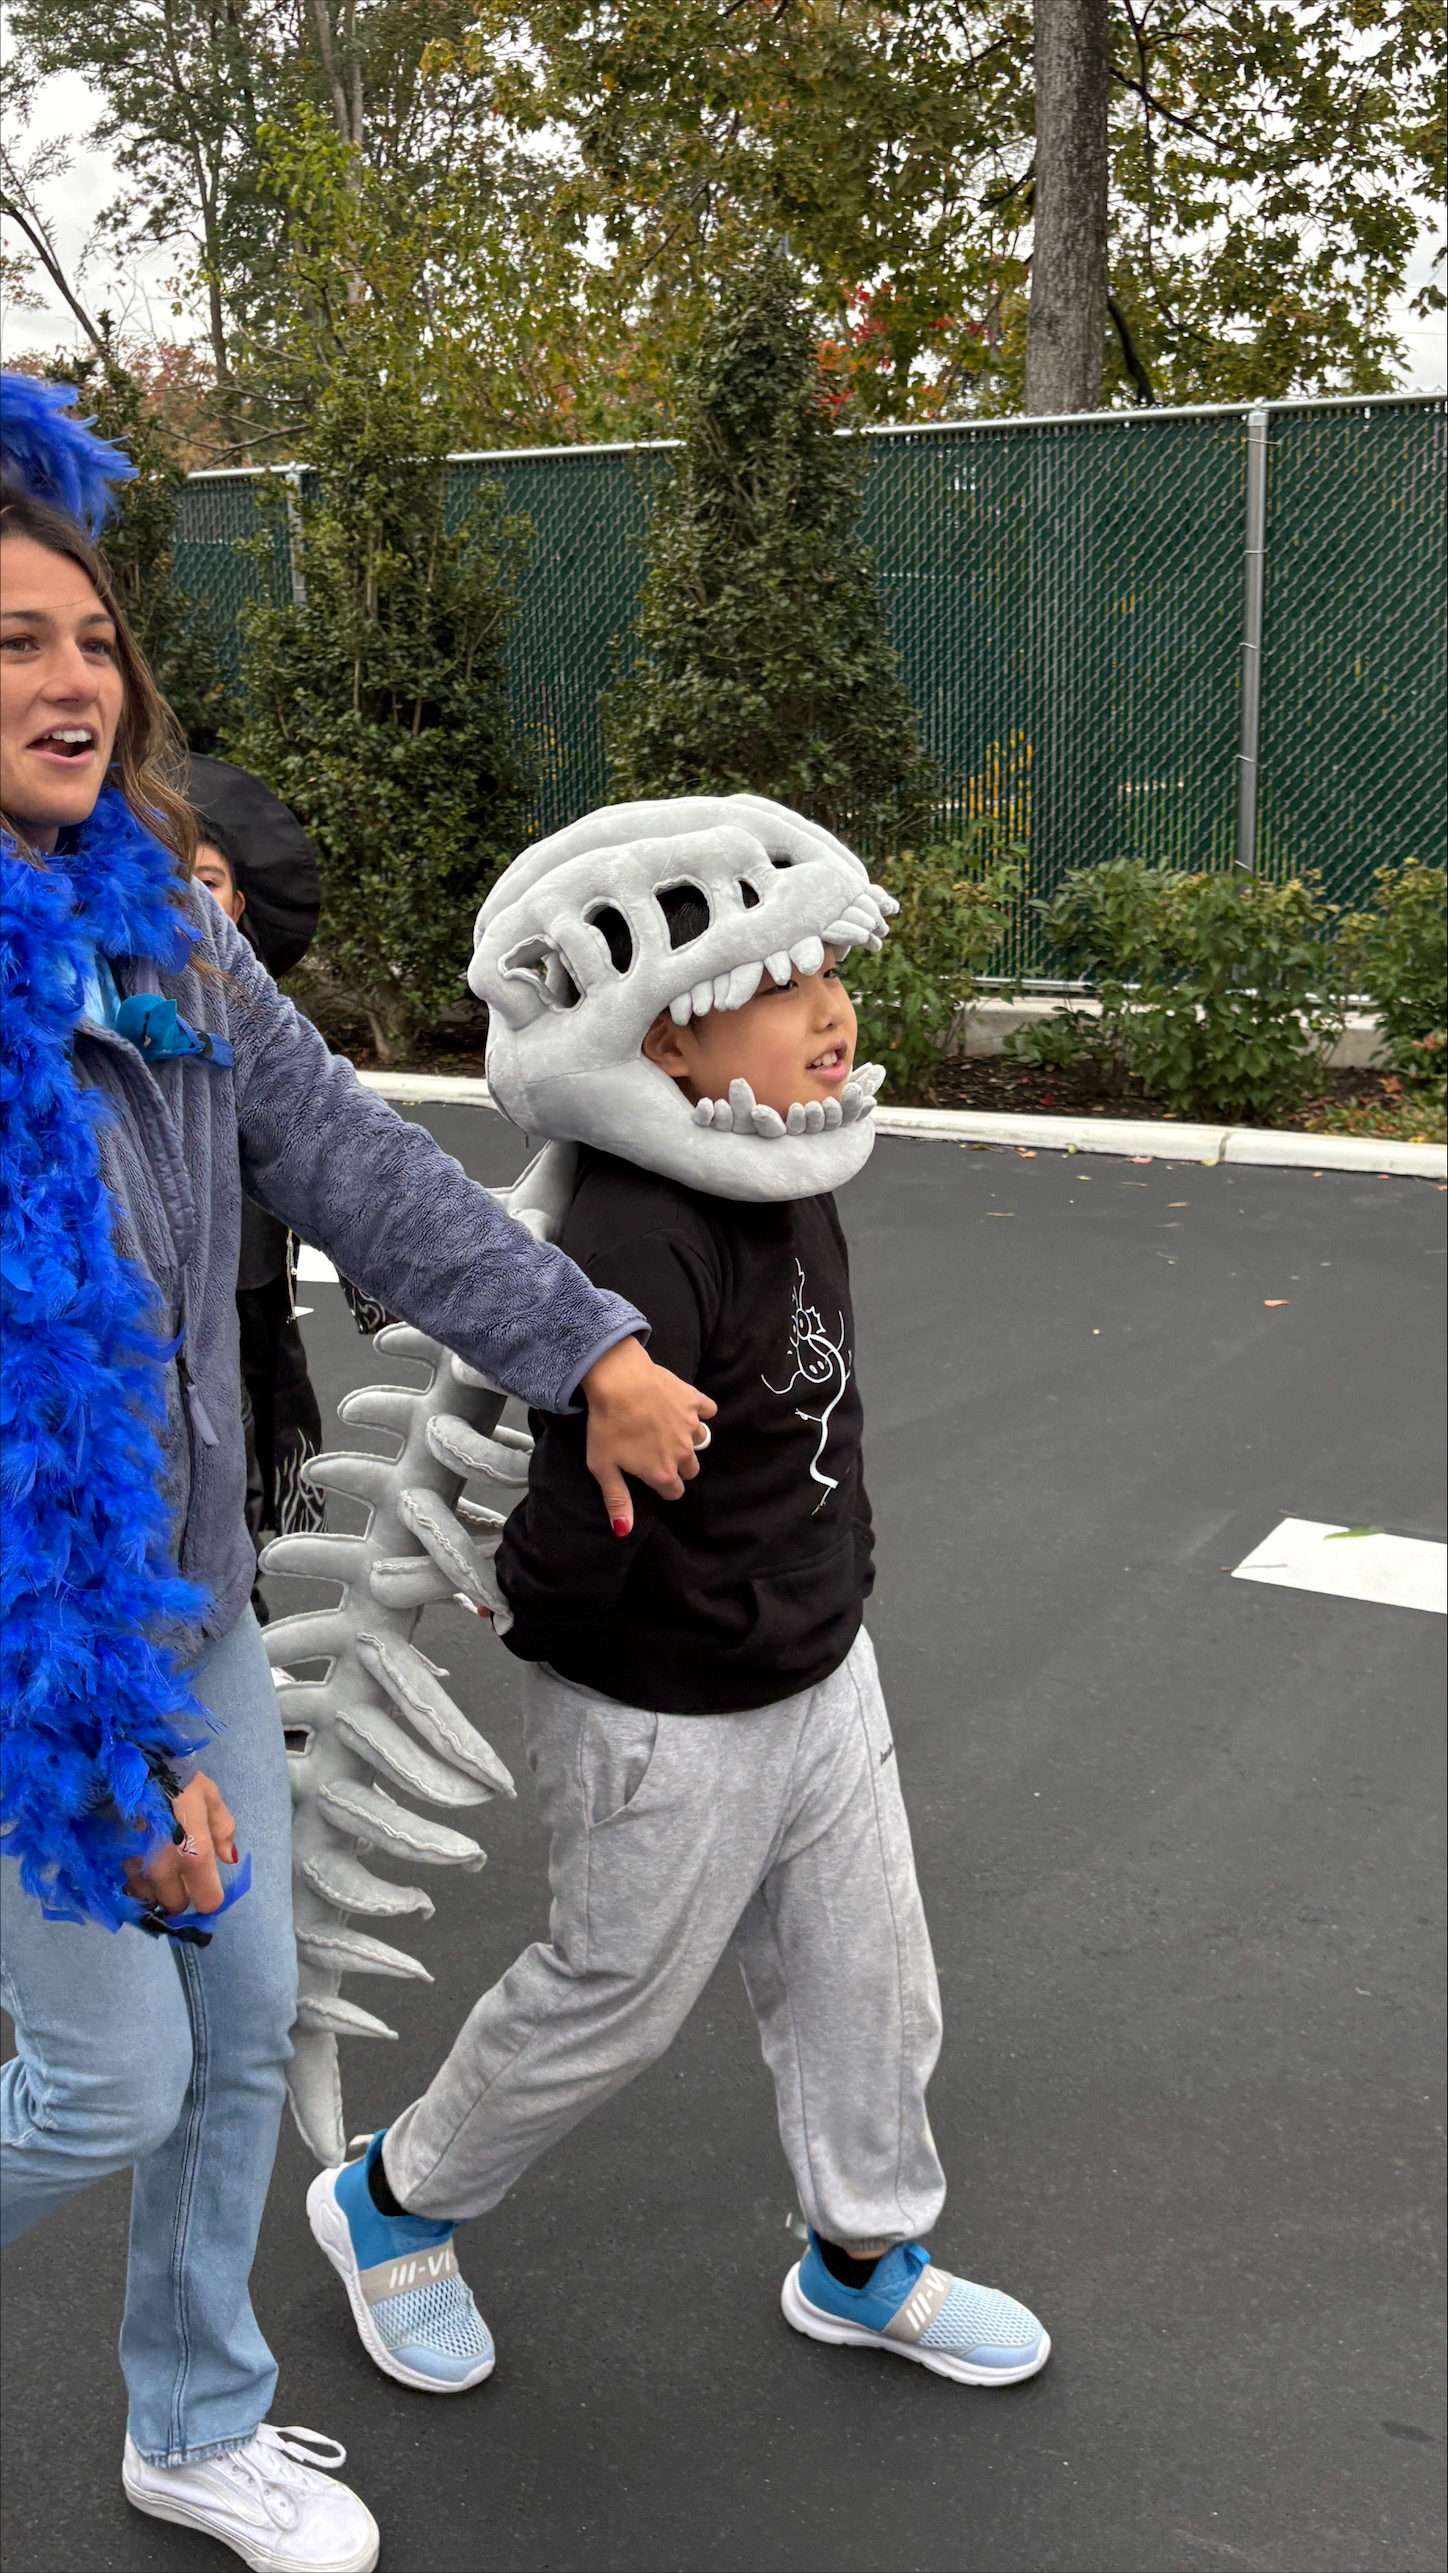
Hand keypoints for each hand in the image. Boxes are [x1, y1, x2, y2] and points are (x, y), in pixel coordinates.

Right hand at [124, 1771, 237, 1916]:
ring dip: (154, 1888)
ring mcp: (137, 1866)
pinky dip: (133, 1878)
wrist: (133, 1764)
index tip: (206, 1885)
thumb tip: (229, 1859)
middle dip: (180, 1893)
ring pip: (148, 1896)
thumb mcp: (210, 1797)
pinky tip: (137, 1860)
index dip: (209, 1896)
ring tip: (158, 1864)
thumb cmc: (177, 1779)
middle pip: (175, 1903)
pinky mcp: (113, 1860)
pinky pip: (126, 1883)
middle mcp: (165, 1868)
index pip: (207, 1901)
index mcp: (195, 1854)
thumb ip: (223, 1831)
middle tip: (180, 1873)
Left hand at [581, 1335, 715, 1534]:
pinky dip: (701, 1411)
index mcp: (662, 1473)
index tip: (649, 1474)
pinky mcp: (695, 1401)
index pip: (674, 1492)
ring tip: (668, 1429)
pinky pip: (708, 1411)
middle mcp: (682, 1453)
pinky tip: (684, 1408)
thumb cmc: (607, 1424)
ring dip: (688, 1439)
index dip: (662, 1485)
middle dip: (677, 1465)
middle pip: (690, 1469)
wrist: (618, 1379)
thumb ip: (617, 1500)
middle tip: (656, 1450)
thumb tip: (623, 1531)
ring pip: (701, 1441)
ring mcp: (691, 1426)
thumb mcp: (604, 1467)